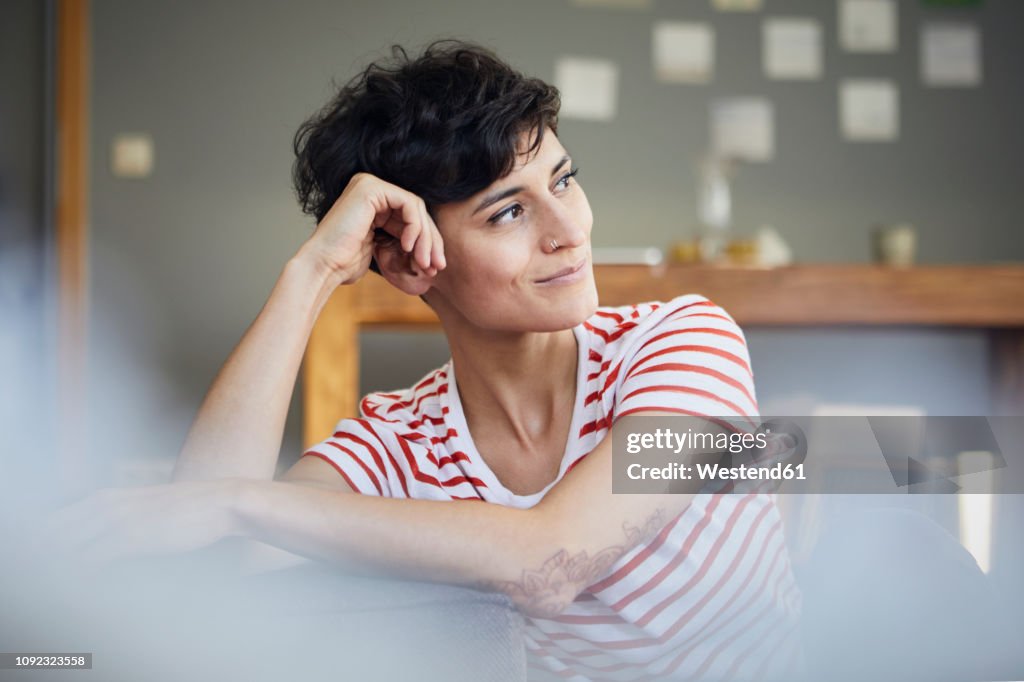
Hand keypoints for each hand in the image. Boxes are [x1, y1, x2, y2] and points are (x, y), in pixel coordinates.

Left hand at [35, 480, 238, 570]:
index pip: (54, 520)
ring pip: (66, 546)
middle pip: (52, 533)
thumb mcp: (146, 507)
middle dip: (41, 556)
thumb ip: (121, 517)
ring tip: (55, 585)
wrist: (221, 503)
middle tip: (42, 577)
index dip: (42, 542)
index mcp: (105, 496)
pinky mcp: (130, 538)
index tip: (42, 561)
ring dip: (56, 567)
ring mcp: (116, 520)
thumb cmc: (189, 508)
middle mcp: (105, 504)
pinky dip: (79, 574)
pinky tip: (79, 585)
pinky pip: (90, 560)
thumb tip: (105, 540)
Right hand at [302, 172, 445, 284]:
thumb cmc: (346, 264)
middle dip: (431, 241)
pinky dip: (414, 227)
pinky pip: (409, 204)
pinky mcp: (371, 188)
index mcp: (372, 200)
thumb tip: (433, 247)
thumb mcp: (382, 248)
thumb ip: (401, 238)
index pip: (411, 216)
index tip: (434, 267)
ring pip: (416, 208)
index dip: (427, 242)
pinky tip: (407, 246)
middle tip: (438, 266)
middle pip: (416, 211)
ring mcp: (369, 184)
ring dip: (426, 238)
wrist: (324, 267)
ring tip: (425, 263)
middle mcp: (371, 187)